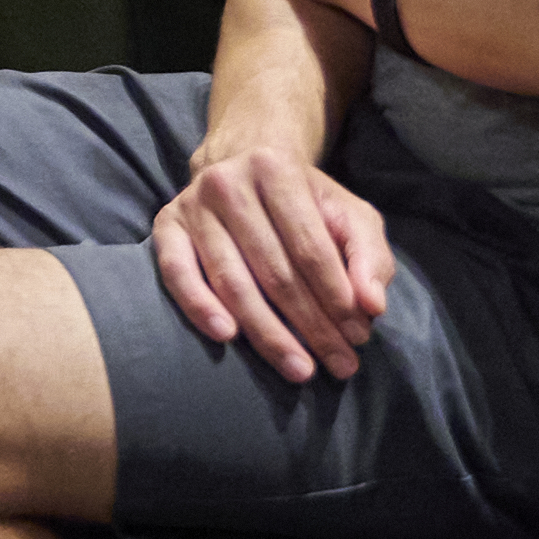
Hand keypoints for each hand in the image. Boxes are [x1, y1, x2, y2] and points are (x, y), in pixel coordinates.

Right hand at [151, 117, 395, 382]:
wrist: (243, 168)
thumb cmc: (304, 203)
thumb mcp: (349, 216)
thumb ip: (369, 256)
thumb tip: (372, 306)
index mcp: (276, 169)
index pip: (309, 247)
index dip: (336, 297)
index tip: (359, 337)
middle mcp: (227, 182)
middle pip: (273, 270)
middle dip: (311, 325)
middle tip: (339, 365)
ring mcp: (192, 205)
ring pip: (231, 280)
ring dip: (267, 333)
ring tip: (300, 369)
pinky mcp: (165, 226)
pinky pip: (176, 274)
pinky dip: (199, 307)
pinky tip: (227, 337)